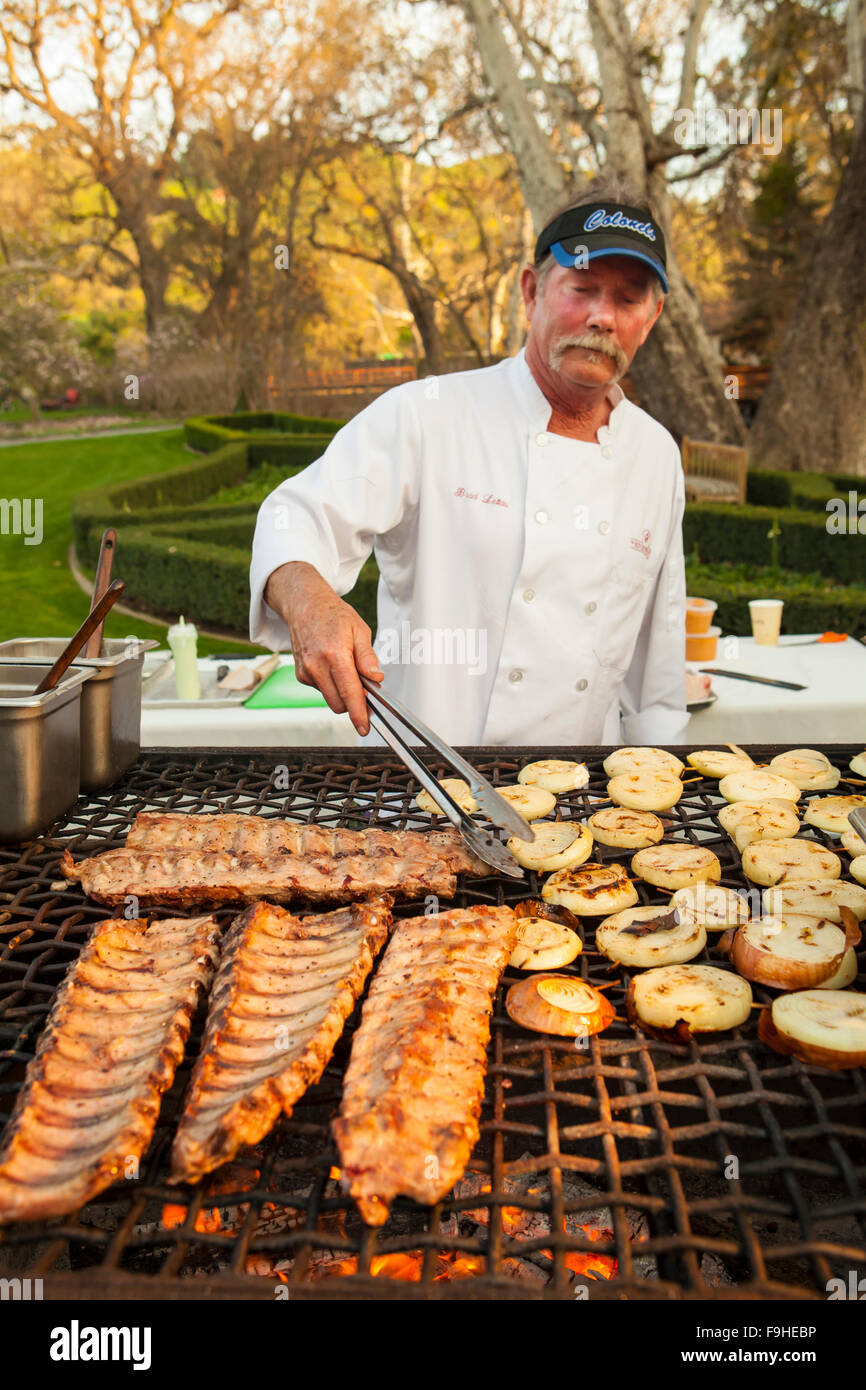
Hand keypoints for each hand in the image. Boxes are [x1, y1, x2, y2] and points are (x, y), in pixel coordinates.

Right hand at [264, 562, 382, 734]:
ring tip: (345, 668)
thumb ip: (367, 658)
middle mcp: (317, 666)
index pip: (350, 693)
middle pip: (339, 703)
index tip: (364, 727)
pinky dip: (330, 684)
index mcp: (334, 655)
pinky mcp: (301, 675)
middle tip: (364, 685)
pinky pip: (321, 690)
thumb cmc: (333, 615)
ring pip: (330, 699)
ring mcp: (306, 672)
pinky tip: (331, 665)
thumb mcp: (359, 630)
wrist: (305, 606)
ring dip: (341, 692)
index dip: (359, 713)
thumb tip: (376, 679)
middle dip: (353, 702)